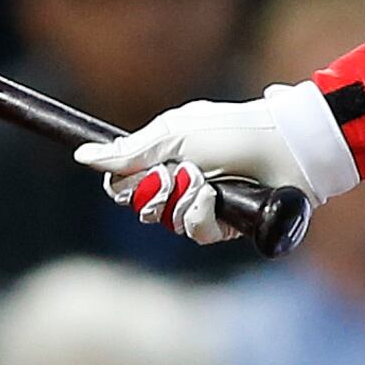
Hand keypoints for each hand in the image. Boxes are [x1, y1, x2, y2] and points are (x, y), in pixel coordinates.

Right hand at [73, 85, 352, 245]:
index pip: (124, 185)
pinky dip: (202, 215)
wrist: (282, 147)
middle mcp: (181, 184)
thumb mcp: (174, 134)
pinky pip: (197, 234)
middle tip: (176, 173)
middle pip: (140, 208)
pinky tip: (215, 199)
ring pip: (168, 223)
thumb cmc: (231, 130)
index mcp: (165, 158)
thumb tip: (82, 155)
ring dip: (182, 200)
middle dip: (155, 190)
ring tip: (204, 180)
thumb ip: (128, 151)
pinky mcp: (226, 226)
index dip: (125, 184)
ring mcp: (204, 206)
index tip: (138, 173)